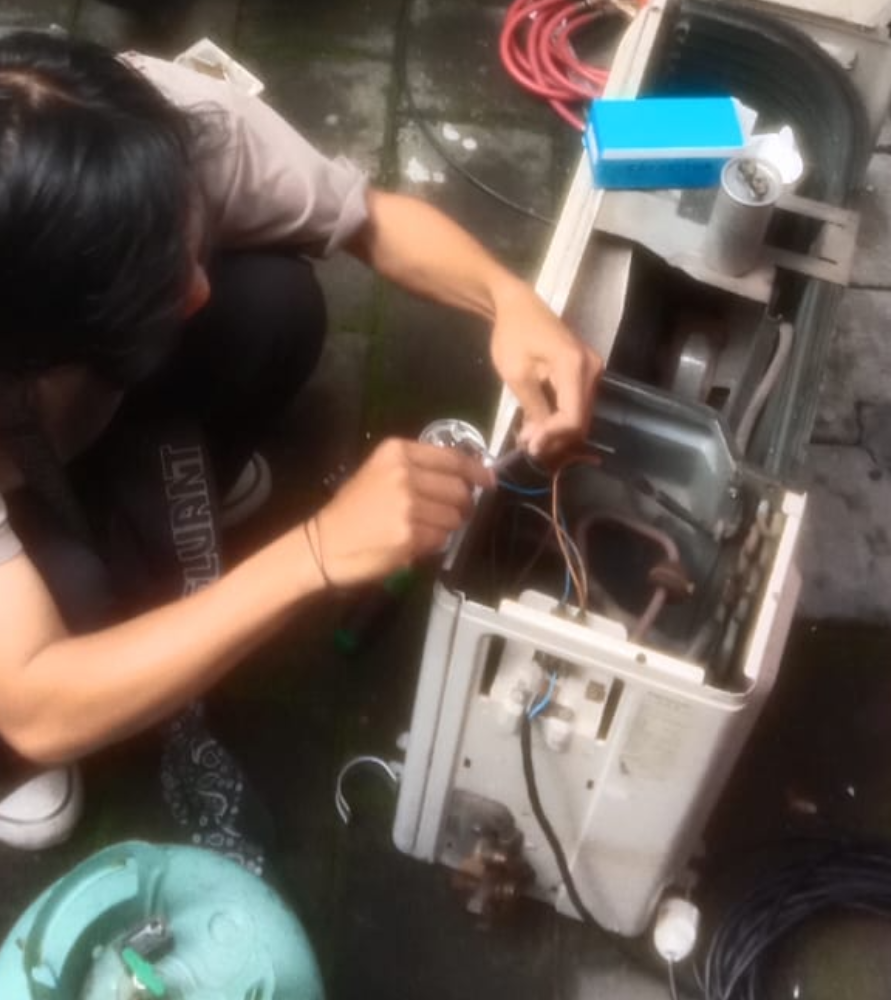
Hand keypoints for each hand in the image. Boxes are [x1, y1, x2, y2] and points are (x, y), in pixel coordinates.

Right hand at [313, 438, 494, 586]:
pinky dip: (434, 543)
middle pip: (460, 489)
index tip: (488, 481)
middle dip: (462, 505)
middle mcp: (404, 474)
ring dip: (446, 527)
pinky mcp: (411, 534)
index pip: (453, 458)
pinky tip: (413, 542)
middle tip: (449, 514)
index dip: (477, 471)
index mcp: (397, 452)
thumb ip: (418, 469)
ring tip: (421, 529)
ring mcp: (409, 505)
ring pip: (454, 516)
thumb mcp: (379, 472)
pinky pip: (442, 538)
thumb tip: (464, 477)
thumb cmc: (352, 510)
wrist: (324, 544)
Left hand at [489, 280, 601, 457]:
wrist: (517, 305)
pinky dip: (559, 417)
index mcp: (575, 366)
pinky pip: (576, 403)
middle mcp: (592, 369)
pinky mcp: (586, 371)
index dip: (553, 437)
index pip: (573, 416)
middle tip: (527, 445)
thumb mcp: (517, 375)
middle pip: (580, 419)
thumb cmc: (512, 335)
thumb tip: (538, 442)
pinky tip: (538, 422)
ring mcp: (592, 369)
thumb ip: (533, 409)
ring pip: (579, 414)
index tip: (530, 447)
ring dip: (556, 430)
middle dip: (554, 437)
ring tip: (529, 436)